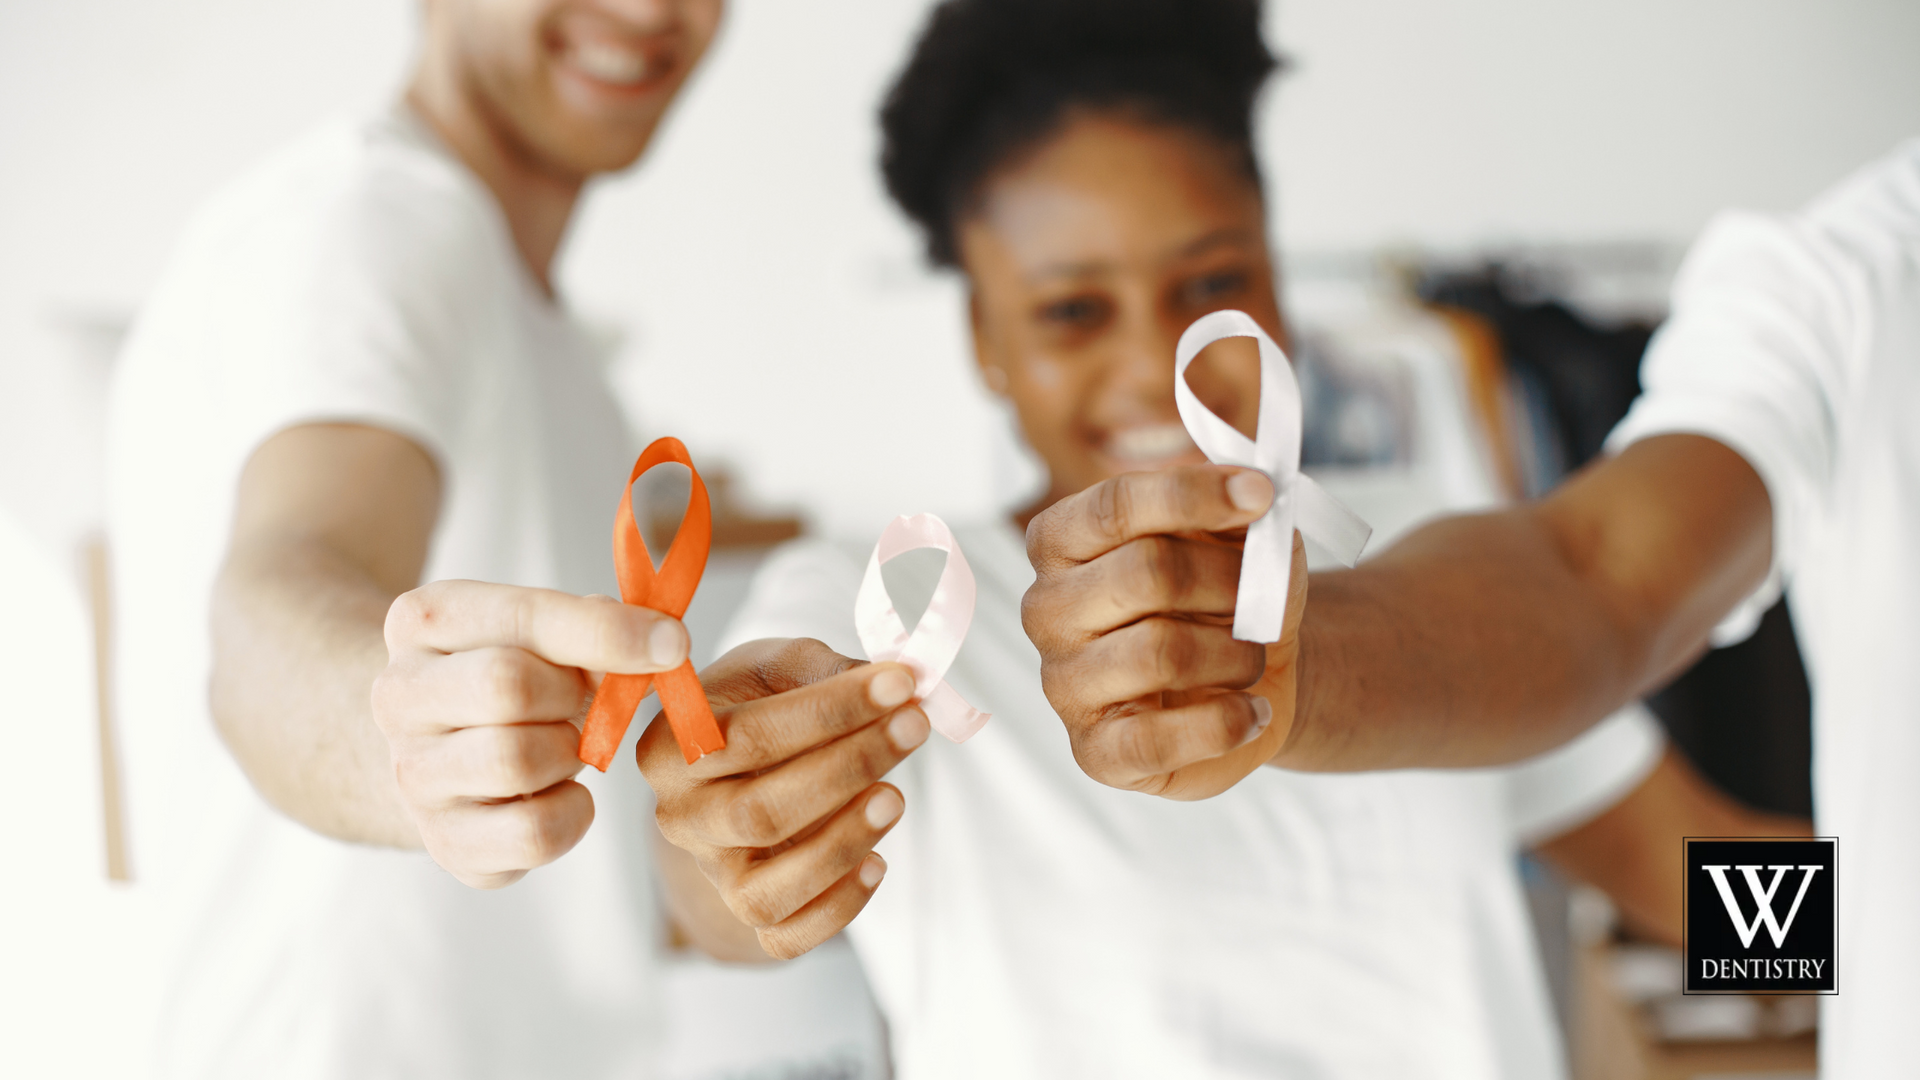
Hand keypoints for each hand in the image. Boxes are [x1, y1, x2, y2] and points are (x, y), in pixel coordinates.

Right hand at [372, 581, 689, 887]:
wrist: (441, 748)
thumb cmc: (506, 674)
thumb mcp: (536, 629)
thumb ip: (593, 624)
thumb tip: (658, 643)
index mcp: (423, 621)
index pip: (520, 618)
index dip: (607, 631)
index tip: (672, 642)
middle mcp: (398, 696)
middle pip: (508, 687)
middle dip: (571, 695)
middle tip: (582, 702)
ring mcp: (413, 776)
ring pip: (517, 761)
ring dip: (569, 753)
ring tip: (563, 744)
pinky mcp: (444, 842)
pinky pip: (534, 833)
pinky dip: (573, 813)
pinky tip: (561, 791)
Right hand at [641, 638, 929, 959]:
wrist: (740, 768)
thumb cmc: (756, 705)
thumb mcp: (776, 667)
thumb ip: (824, 671)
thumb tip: (899, 679)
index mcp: (669, 748)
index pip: (747, 735)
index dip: (830, 710)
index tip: (899, 684)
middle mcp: (680, 818)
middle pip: (757, 813)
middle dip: (847, 768)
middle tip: (913, 727)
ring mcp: (712, 874)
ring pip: (765, 890)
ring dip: (841, 844)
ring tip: (896, 796)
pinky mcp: (747, 914)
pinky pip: (785, 937)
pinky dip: (837, 909)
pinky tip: (879, 863)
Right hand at [1022, 464, 1306, 799]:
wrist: (1247, 677)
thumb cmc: (1226, 595)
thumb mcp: (1241, 537)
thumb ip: (1238, 512)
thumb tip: (1253, 491)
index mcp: (1061, 541)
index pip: (1115, 505)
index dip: (1191, 495)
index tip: (1261, 492)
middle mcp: (1046, 609)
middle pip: (1145, 573)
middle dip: (1228, 583)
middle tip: (1263, 598)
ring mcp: (1063, 683)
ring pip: (1161, 653)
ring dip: (1235, 653)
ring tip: (1251, 657)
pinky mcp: (1095, 751)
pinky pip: (1158, 740)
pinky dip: (1226, 722)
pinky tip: (1251, 710)